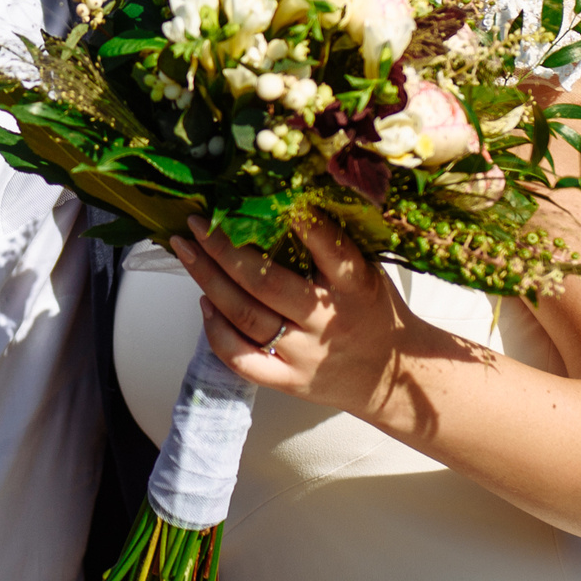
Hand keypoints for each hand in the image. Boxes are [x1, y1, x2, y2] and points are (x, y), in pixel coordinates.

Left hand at [175, 216, 409, 412]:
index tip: (273, 200)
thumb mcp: (368, 274)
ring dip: (209, 280)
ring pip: (244, 316)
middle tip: (198, 224)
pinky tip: (205, 303)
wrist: (392, 375)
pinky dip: (216, 331)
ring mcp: (304, 353)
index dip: (305, 226)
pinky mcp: (287, 379)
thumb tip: (280, 203)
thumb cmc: (372, 313)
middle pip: (265, 284)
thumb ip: (333, 248)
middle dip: (223, 249)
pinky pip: (240, 358)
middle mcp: (326, 320)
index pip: (331, 251)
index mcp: (355, 287)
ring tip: (187, 252)